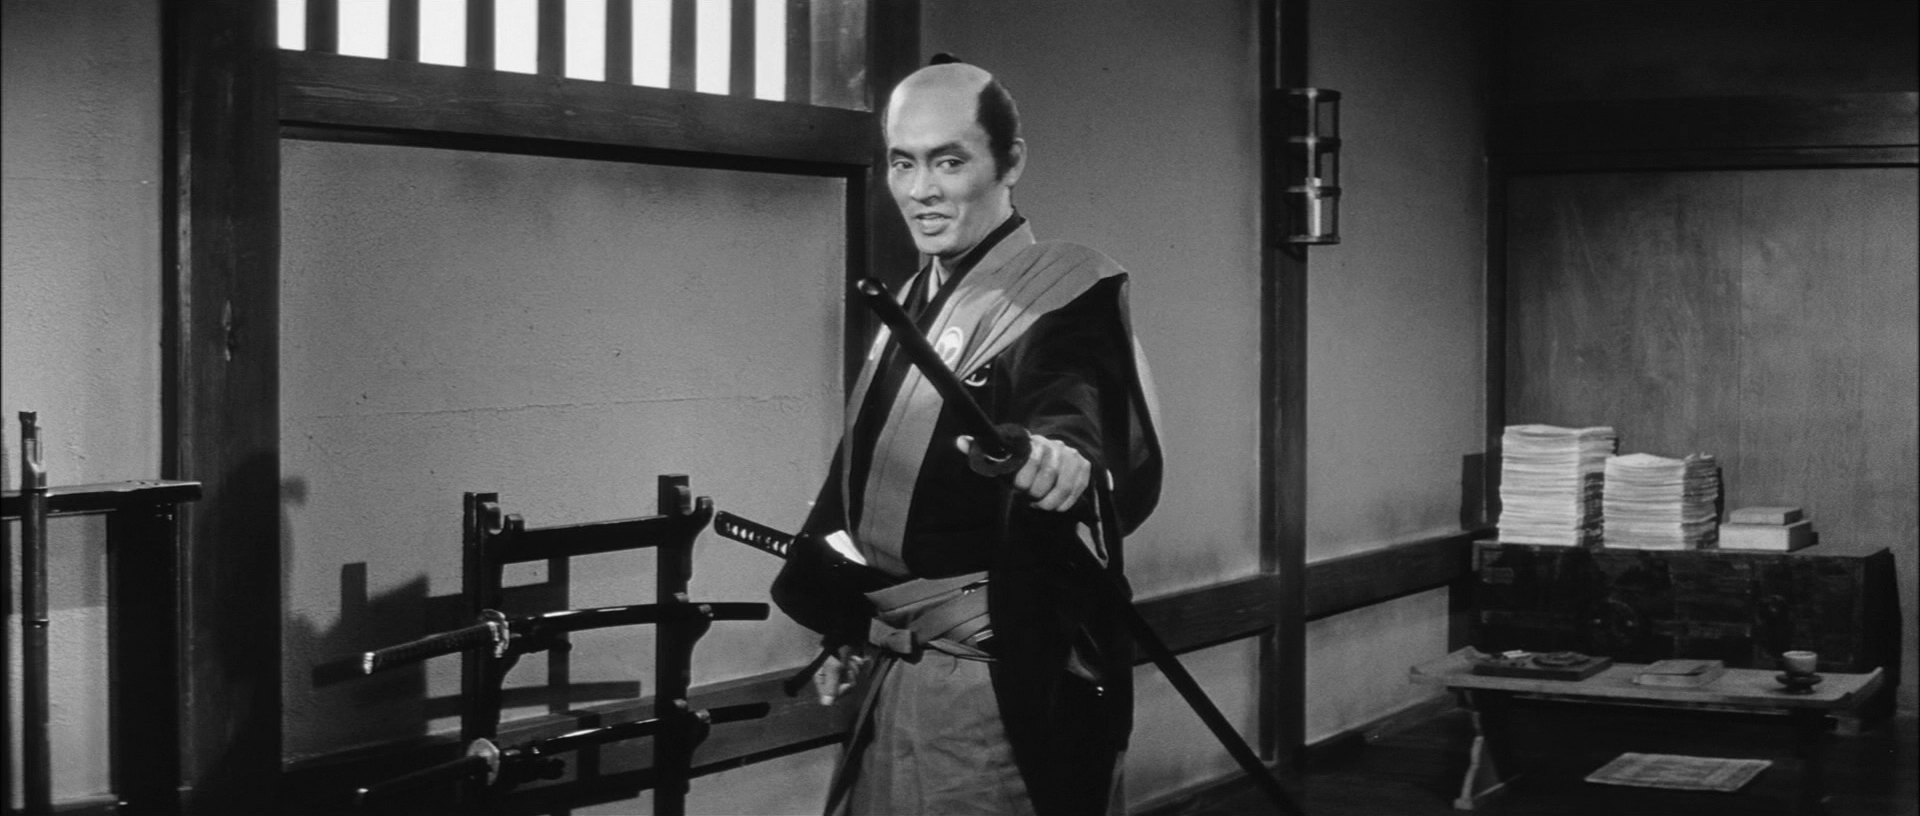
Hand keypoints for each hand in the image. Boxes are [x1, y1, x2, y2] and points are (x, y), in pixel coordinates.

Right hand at [814, 644, 867, 705]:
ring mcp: (839, 670)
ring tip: (852, 658)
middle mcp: (829, 675)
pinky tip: (859, 659)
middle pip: (843, 688)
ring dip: (854, 669)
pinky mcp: (847, 664)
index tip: (845, 682)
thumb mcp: (834, 666)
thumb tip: (826, 704)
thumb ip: (831, 685)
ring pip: (851, 680)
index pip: (831, 694)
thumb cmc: (837, 645)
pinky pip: (855, 672)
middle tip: (848, 665)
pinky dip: (858, 665)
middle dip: (849, 677)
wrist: (848, 628)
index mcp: (821, 677)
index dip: (841, 690)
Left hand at [956, 432, 1089, 511]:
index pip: (1030, 456)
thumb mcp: (1001, 457)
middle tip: (1027, 496)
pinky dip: (1062, 503)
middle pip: (1049, 471)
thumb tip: (960, 442)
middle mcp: (1055, 446)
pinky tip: (1051, 506)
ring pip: (1063, 484)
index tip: (1017, 487)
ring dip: (1048, 501)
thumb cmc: (1020, 462)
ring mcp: (1072, 456)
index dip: (1023, 476)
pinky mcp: (1084, 468)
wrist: (1051, 455)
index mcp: (1033, 441)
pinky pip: (1075, 491)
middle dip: (1035, 490)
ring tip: (1038, 504)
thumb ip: (981, 451)